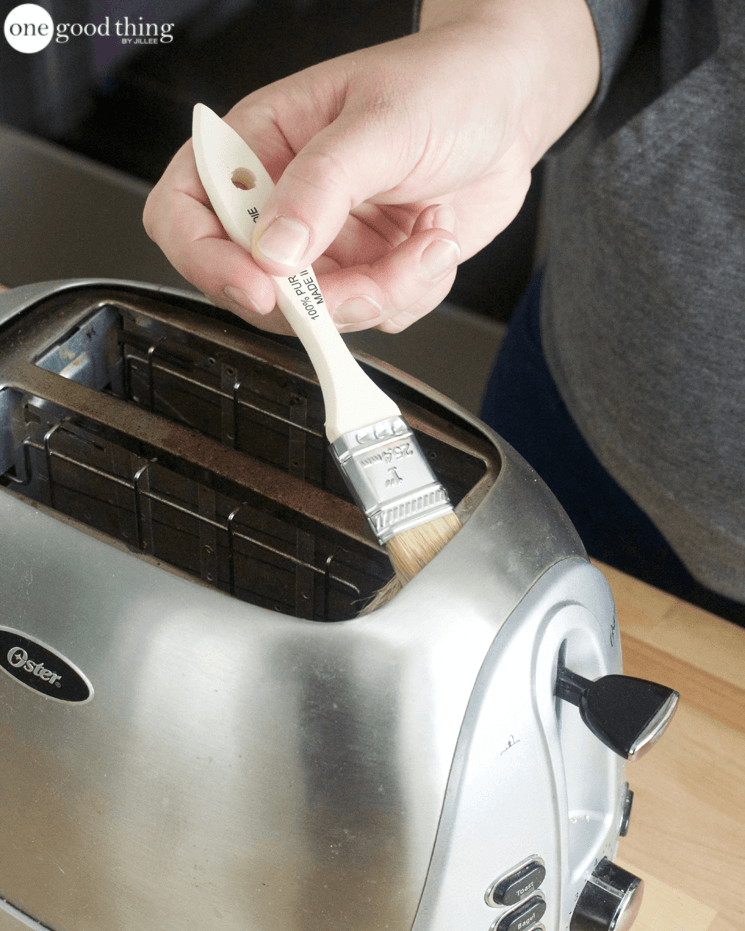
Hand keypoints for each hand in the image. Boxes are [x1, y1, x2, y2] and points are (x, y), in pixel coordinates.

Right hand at [144, 0, 597, 334]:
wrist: (512, 106)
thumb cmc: (445, 84)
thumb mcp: (380, 125)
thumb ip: (322, 187)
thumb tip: (274, 251)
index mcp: (261, 148)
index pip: (185, 213)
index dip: (205, 259)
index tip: (259, 286)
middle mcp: (286, 202)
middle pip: (252, 285)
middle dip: (316, 297)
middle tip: (368, 277)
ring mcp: (329, 244)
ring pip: (322, 314)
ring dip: (383, 291)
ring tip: (427, 236)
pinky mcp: (371, 270)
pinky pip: (375, 315)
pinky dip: (414, 291)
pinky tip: (436, 239)